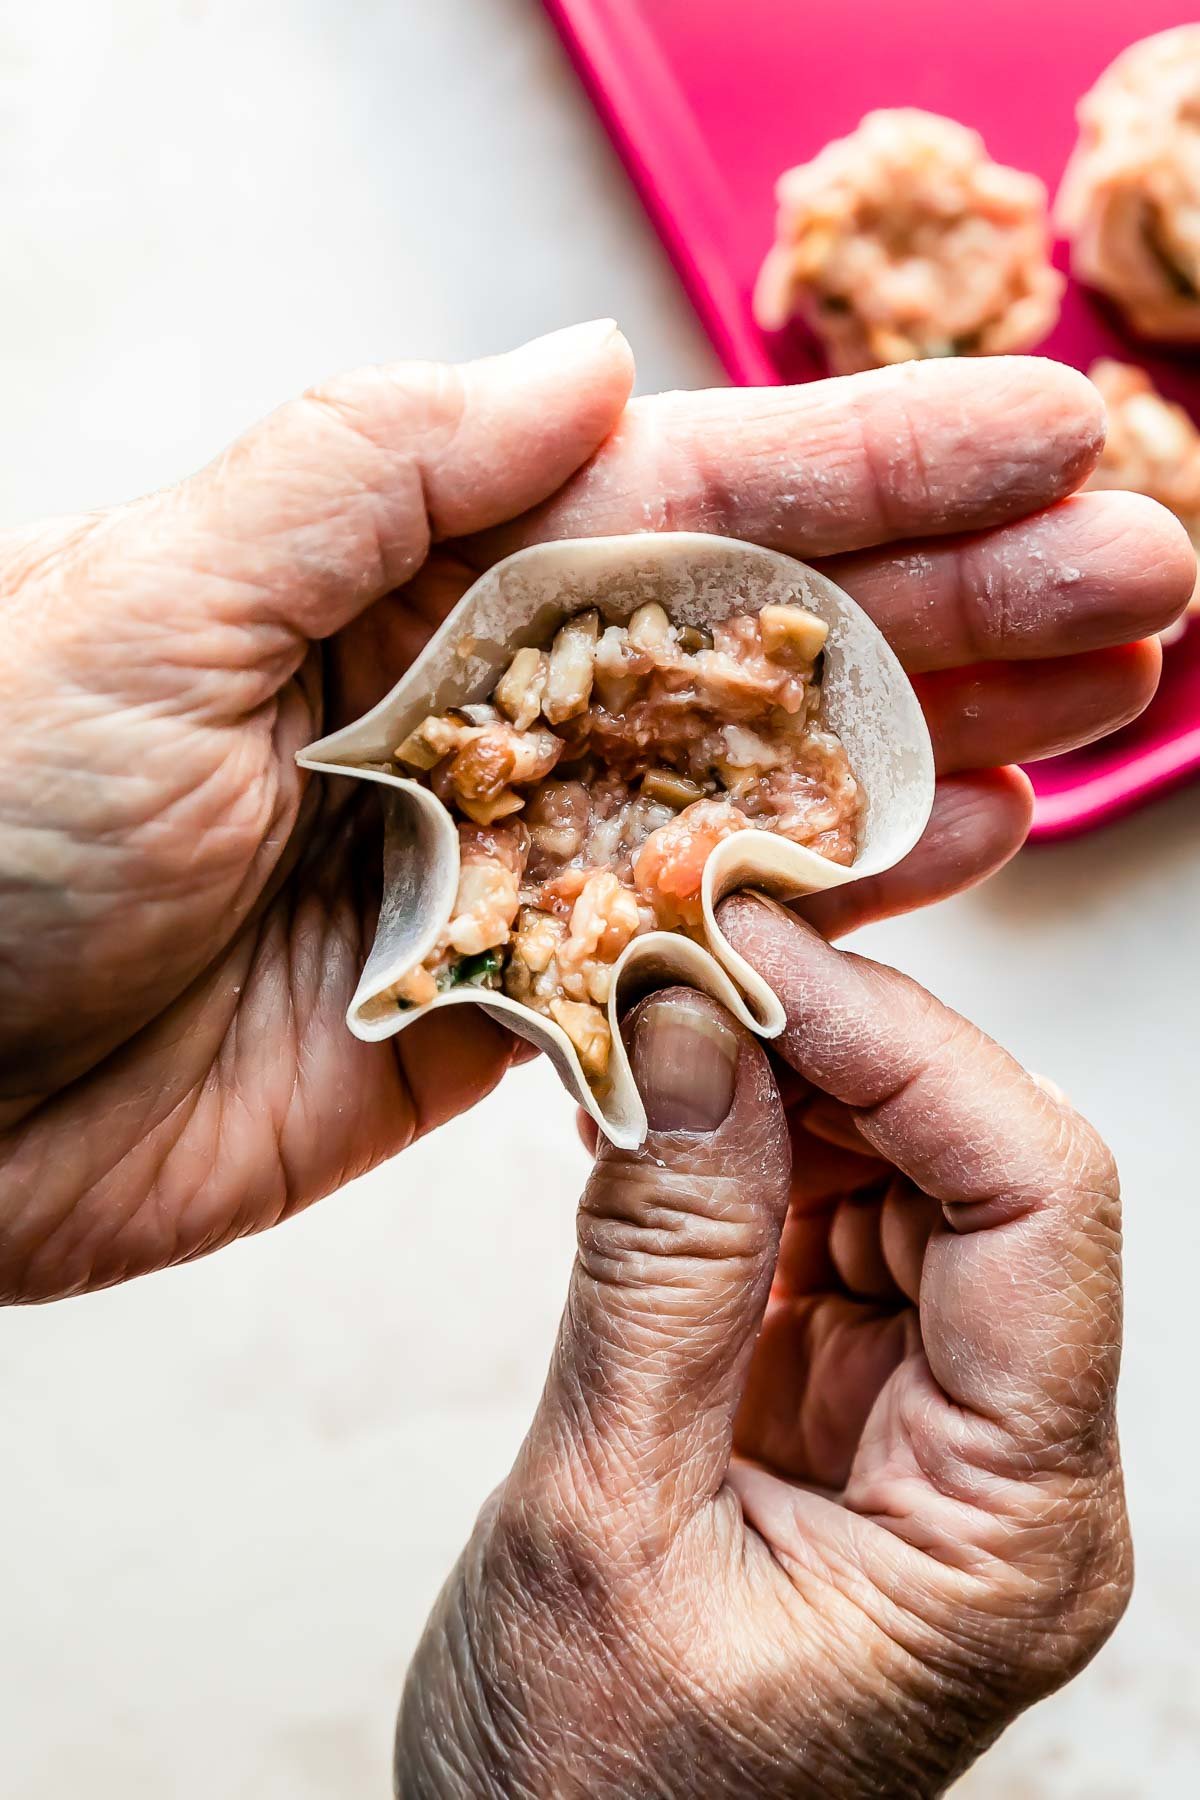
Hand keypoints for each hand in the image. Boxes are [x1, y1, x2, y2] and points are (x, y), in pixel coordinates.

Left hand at [0, 326, 1188, 1299]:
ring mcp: (504, 858)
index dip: (873, 461)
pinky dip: (834, 900)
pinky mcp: (501, 1006)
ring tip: (1109, 689)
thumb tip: (587, 370)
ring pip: (759, 783)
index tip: (1049, 428)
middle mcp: (473, 701)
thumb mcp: (149, 596)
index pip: (676, 495)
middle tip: (1147, 568)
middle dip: (958, 592)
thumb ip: (377, 475)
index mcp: (400, 571)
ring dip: (939, 733)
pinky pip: (699, 944)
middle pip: (757, 633)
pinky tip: (970, 843)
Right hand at [399, 900, 1128, 1796]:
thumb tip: (693, 1031)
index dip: (910, 1049)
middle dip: (837, 1046)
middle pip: (984, 1170)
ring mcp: (932, 1431)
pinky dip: (740, 1152)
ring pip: (904, 1178)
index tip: (759, 956)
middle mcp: (1008, 1469)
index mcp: (1009, 1531)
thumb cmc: (580, 1792)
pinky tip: (654, 1116)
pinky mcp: (851, 1405)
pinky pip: (824, 1227)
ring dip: (780, 1085)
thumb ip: (659, 1265)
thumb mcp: (599, 1518)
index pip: (1040, 1206)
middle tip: (682, 957)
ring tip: (648, 1027)